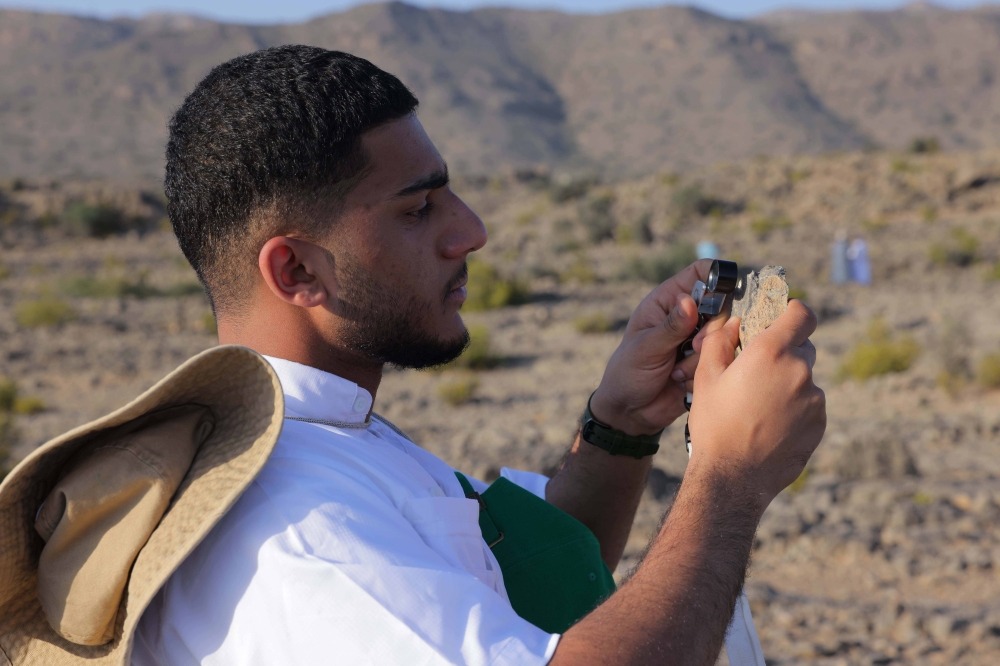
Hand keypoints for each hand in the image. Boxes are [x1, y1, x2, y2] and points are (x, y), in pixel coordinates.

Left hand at [590, 260, 724, 435]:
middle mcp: (686, 316)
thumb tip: (689, 301)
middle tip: (692, 347)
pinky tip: (682, 382)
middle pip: (720, 307)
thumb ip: (671, 327)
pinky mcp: (706, 361)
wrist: (631, 411)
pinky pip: (721, 361)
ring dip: (701, 357)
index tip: (721, 294)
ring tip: (676, 371)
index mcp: (666, 302)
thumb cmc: (628, 373)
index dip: (716, 276)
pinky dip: (703, 373)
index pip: (699, 273)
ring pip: (722, 337)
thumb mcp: (646, 348)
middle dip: (709, 330)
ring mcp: (698, 339)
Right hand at [687, 301, 826, 511]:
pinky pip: (809, 405)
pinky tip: (770, 425)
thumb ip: (721, 342)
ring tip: (759, 408)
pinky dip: (794, 408)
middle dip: (783, 353)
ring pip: (804, 378)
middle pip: (802, 347)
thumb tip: (735, 324)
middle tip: (757, 372)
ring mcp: (813, 399)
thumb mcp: (705, 378)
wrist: (733, 477)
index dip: (793, 312)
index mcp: (771, 352)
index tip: (781, 318)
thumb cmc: (714, 424)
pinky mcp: (819, 423)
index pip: (802, 314)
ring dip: (788, 383)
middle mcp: (799, 371)